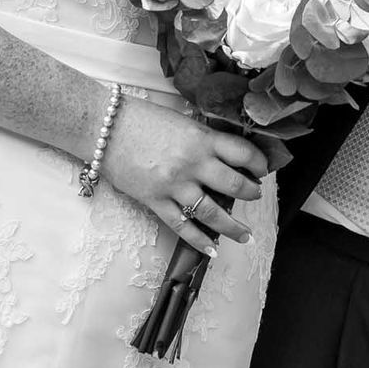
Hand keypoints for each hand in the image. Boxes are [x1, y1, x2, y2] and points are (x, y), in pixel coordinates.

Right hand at [99, 95, 267, 255]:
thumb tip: (225, 154)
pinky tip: (212, 249)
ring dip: (233, 227)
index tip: (263, 170)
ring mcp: (175, 185)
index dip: (260, 163)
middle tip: (255, 196)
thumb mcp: (182, 121)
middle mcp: (193, 163)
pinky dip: (199, 240)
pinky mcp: (156, 201)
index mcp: (202, 138)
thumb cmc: (141, 118)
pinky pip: (182, 226)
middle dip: (251, 194)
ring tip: (245, 236)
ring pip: (213, 212)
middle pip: (235, 185)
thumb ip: (204, 139)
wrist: (105, 127)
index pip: (243, 153)